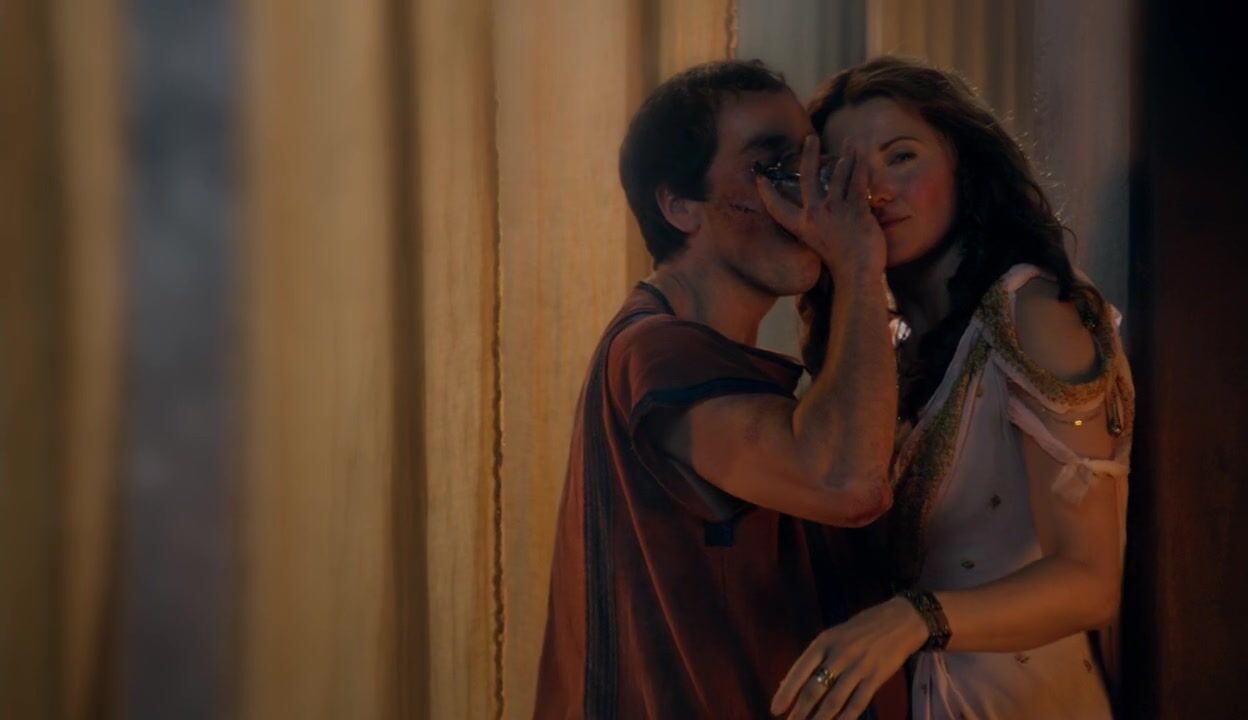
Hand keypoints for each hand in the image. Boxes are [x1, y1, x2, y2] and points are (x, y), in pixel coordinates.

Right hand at [756, 135, 885, 282]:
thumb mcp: (818, 244)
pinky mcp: (856, 209)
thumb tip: (815, 212)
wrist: (857, 275)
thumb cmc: (839, 263)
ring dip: (845, 155)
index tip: (759, 177)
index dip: (766, 191)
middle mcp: (815, 215)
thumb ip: (815, 227)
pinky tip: (861, 155)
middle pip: (808, 176)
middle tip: (810, 138)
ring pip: (838, 173)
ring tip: (849, 143)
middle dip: (808, 154)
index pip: (777, 206)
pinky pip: (858, 181)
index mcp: (802, 226)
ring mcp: (835, 211)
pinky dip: (860, 166)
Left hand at [771, 597, 927, 719]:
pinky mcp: (876, 678)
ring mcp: (858, 667)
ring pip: (834, 700)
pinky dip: (845, 718)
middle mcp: (839, 654)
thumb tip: (789, 682)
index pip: (799, 670)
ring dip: (819, 719)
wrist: (901, 620)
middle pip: (814, 688)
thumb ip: (815, 658)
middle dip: (800, 711)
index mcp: (824, 641)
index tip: (775, 709)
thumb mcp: (835, 635)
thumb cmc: (863, 627)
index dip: (786, 692)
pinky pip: (857, 703)